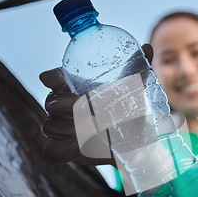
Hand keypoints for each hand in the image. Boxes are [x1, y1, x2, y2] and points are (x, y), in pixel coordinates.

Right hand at [39, 44, 152, 164]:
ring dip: (70, 129)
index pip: (54, 78)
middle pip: (51, 103)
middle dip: (68, 106)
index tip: (52, 79)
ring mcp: (59, 127)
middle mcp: (61, 105)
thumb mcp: (134, 87)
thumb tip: (146, 47)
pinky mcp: (60, 150)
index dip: (53, 78)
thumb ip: (137, 66)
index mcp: (72, 85)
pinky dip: (62, 149)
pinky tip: (81, 146)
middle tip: (90, 110)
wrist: (133, 139)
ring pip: (50, 126)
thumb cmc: (129, 108)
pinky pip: (51, 150)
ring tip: (94, 130)